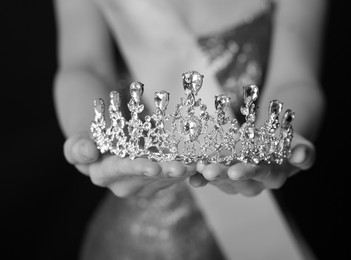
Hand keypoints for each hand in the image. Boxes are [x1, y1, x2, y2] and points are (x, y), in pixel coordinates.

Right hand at [63, 131, 196, 197]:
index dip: (137, 169)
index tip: (153, 167)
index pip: (121, 171)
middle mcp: (124, 184)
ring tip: (199, 164)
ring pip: (165, 178)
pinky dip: (186, 169)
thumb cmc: (90, 137)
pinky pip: (172, 175)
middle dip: (167, 173)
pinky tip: (199, 163)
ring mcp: (142, 184)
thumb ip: (77, 147)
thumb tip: (88, 153)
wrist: (104, 141)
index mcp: (103, 175)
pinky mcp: (156, 179)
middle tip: (186, 167)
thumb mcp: (78, 139)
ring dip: (182, 171)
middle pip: (148, 178)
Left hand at [189, 132, 314, 196]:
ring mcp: (235, 181)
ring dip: (205, 175)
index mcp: (273, 175)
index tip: (235, 171)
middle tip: (207, 171)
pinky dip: (196, 176)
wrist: (273, 141)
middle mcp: (252, 182)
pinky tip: (184, 173)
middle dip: (221, 176)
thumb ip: (304, 151)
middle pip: (236, 182)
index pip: (261, 175)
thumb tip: (302, 155)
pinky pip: (207, 177)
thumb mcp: (299, 143)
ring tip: (192, 168)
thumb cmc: (287, 142)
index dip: (249, 173)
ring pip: (219, 181)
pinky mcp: (221, 174)